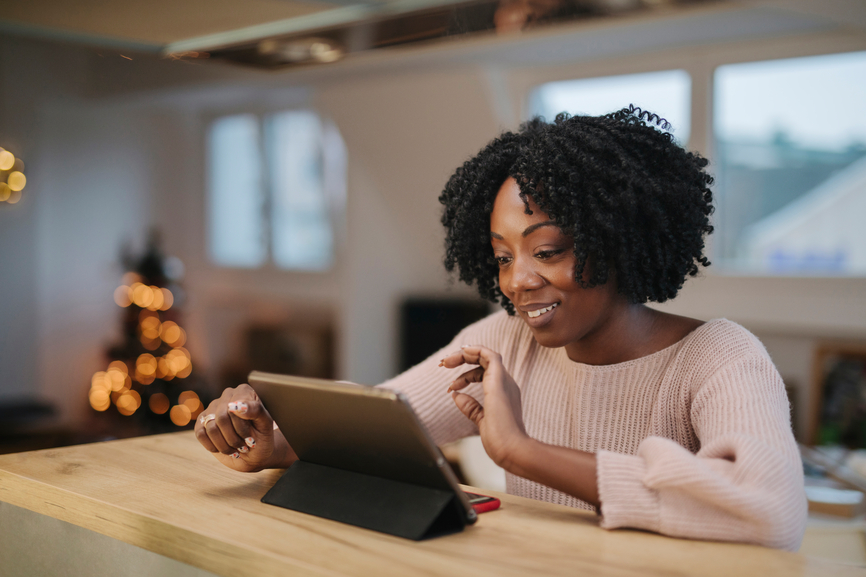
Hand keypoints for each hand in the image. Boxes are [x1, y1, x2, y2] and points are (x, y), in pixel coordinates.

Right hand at [195, 384, 296, 471]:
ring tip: (236, 448)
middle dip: (233, 438)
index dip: (241, 428)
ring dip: (224, 445)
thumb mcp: (265, 424)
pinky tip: (224, 448)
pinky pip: (200, 434)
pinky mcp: (202, 422)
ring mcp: (212, 408)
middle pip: (221, 418)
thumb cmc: (262, 437)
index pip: (235, 409)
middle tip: (244, 446)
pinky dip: (213, 446)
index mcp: (243, 392)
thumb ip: (255, 410)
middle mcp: (227, 396)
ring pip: (211, 427)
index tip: (251, 439)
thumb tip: (234, 406)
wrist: (254, 453)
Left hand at [441, 345, 528, 468]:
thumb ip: (471, 407)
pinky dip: (476, 350)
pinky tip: (462, 351)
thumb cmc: (500, 440)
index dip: (464, 376)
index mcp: (503, 393)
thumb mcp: (481, 420)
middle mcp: (505, 384)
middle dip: (462, 359)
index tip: (450, 386)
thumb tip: (456, 395)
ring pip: (485, 355)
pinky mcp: (499, 380)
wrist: (511, 449)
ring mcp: (504, 381)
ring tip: (445, 362)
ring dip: (464, 355)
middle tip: (443, 364)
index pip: (483, 374)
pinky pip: (489, 355)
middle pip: (483, 361)